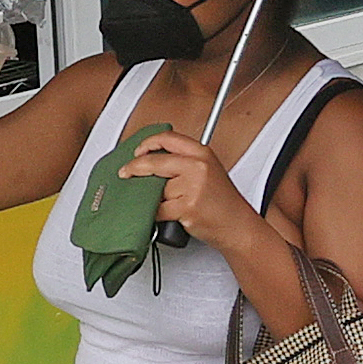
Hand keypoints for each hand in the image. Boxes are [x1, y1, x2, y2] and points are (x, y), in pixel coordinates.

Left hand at [114, 126, 254, 248]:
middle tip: (126, 173)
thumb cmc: (222, 202)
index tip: (137, 151)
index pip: (167, 138)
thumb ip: (183, 161)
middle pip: (154, 161)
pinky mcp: (186, 207)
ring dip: (152, 197)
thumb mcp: (208, 170)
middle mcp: (197, 166)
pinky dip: (155, 214)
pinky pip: (159, 209)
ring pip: (156, 188)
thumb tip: (150, 159)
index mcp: (202, 153)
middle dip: (134, 168)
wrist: (237, 225)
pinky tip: (161, 214)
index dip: (147, 143)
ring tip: (162, 202)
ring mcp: (192, 187)